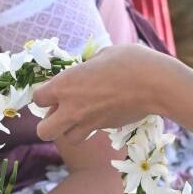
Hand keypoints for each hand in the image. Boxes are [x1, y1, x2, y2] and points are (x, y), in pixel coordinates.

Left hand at [33, 44, 178, 142]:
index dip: (42, 95)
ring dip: (68, 129)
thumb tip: (87, 68)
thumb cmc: (130, 61)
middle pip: (43, 131)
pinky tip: (100, 114)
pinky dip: (90, 129)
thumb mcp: (103, 54)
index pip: (37, 98)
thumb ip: (88, 65)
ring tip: (79, 116)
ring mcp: (89, 122)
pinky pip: (89, 134)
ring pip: (66, 139)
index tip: (53, 90)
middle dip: (48, 123)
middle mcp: (72, 108)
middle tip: (60, 111)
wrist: (156, 84)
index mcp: (65, 84)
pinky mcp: (106, 129)